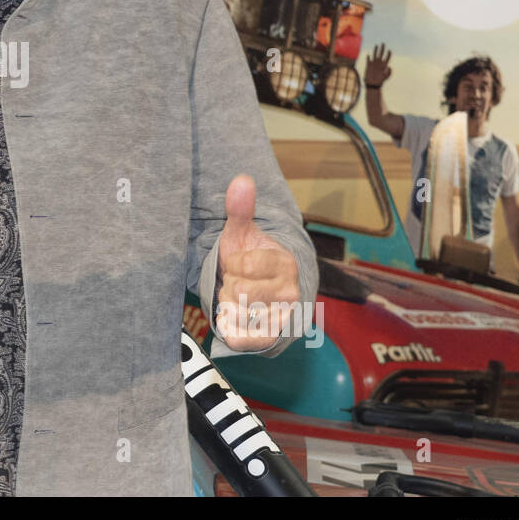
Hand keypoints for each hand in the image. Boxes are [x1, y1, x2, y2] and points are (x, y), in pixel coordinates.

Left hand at [215, 174, 300, 350]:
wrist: (265, 293)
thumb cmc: (251, 260)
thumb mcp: (242, 233)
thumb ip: (240, 208)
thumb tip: (241, 179)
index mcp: (285, 263)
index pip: (242, 265)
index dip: (232, 264)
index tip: (239, 264)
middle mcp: (290, 292)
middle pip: (238, 290)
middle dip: (229, 286)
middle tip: (238, 283)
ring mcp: (283, 318)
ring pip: (236, 313)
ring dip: (228, 306)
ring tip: (239, 299)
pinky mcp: (271, 339)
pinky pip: (239, 338)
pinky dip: (229, 329)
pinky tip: (234, 318)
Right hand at [365, 43, 392, 86]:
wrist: (373, 84)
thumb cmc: (380, 81)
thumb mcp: (386, 77)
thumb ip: (388, 72)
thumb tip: (389, 67)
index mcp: (384, 65)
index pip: (387, 57)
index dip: (388, 54)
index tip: (389, 50)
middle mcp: (379, 63)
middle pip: (381, 54)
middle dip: (382, 48)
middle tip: (383, 43)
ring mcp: (374, 63)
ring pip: (374, 54)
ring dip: (375, 50)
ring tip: (376, 45)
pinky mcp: (368, 65)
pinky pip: (368, 59)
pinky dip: (368, 57)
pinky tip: (368, 55)